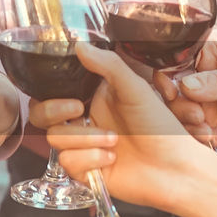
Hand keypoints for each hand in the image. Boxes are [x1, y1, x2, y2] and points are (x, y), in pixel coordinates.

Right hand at [46, 45, 206, 210]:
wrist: (175, 169)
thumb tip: (79, 45)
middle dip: (54, 113)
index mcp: (93, 98)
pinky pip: (68, 162)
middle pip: (41, 116)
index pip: (54, 92)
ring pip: (55, 140)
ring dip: (86, 140)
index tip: (72, 97)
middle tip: (78, 112)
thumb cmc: (162, 127)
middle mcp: (84, 121)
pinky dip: (90, 160)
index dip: (51, 95)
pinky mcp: (85, 170)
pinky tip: (111, 159)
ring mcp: (83, 146)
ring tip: (113, 142)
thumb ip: (107, 65)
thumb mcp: (136, 89)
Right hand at [158, 29, 216, 149]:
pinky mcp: (212, 122)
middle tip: (198, 114)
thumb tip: (185, 86)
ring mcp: (207, 100)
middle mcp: (205, 74)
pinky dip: (203, 137)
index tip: (173, 91)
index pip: (176, 58)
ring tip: (210, 129)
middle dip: (180, 106)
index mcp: (212, 51)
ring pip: (179, 113)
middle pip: (172, 89)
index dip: (168, 75)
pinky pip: (194, 131)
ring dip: (189, 124)